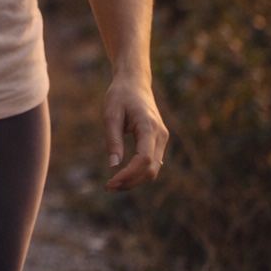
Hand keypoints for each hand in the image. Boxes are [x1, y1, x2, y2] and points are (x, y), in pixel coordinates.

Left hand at [103, 76, 168, 191]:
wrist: (134, 82)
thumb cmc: (120, 96)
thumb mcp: (110, 114)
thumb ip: (113, 139)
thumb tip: (114, 166)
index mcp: (149, 127)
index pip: (144, 159)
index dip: (129, 174)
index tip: (111, 182)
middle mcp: (161, 135)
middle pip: (151, 169)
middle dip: (131, 181)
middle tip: (108, 187)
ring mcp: (162, 138)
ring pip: (153, 169)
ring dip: (135, 179)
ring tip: (113, 184)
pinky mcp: (158, 140)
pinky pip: (152, 162)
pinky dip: (139, 172)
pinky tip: (123, 176)